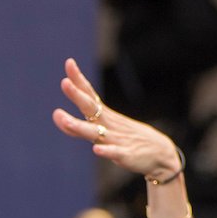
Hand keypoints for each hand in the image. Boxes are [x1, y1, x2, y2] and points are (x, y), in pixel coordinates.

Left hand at [53, 58, 182, 181]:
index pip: (90, 94)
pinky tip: (97, 149)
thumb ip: (78, 126)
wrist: (161, 153)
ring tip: (64, 120)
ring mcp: (118, 139)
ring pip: (96, 132)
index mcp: (105, 116)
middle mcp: (109, 124)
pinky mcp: (127, 155)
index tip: (69, 62)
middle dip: (77, 96)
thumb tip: (56, 116)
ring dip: (79, 126)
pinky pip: (115, 153)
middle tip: (64, 83)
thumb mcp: (104, 130)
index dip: (79, 80)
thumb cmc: (127, 138)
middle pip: (91, 108)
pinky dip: (106, 151)